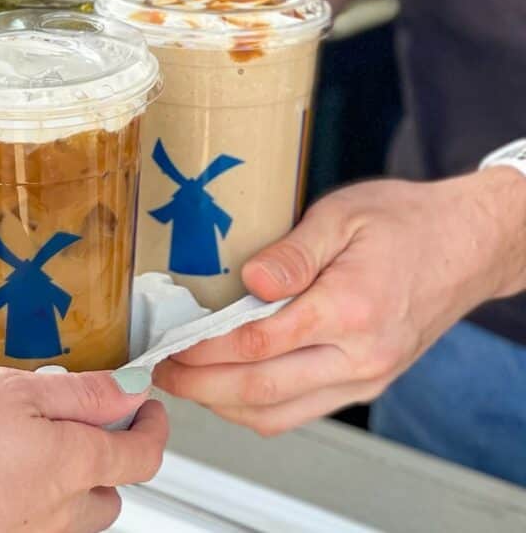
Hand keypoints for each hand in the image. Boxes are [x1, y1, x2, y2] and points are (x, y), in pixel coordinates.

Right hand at [0, 367, 167, 532]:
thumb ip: (78, 392)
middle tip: (79, 426)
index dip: (153, 427)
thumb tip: (127, 389)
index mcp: (75, 463)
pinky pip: (33, 524)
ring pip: (71, 514)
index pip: (143, 454)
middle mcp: (62, 510)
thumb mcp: (12, 391)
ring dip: (67, 484)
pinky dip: (27, 500)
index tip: (147, 409)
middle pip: (110, 492)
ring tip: (26, 450)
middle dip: (106, 460)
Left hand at [154, 168, 525, 435]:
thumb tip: (250, 281)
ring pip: (278, 413)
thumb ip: (293, 252)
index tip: (169, 343)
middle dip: (200, 385)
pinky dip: (256, 408)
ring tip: (185, 382)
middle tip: (161, 372)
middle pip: (260, 388)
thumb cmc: (405, 223)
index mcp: (351, 308)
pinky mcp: (365, 384)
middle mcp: (360, 354)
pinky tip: (227, 388)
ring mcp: (365, 377)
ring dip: (222, 405)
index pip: (258, 342)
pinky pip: (300, 412)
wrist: (467, 245)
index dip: (203, 349)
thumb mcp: (343, 215)